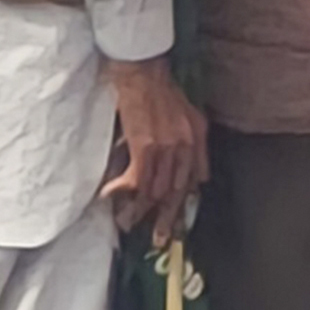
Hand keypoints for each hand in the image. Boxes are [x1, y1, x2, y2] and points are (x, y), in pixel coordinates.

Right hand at [99, 56, 206, 244]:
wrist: (142, 70)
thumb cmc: (161, 89)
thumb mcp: (190, 115)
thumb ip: (195, 146)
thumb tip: (200, 178)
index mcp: (197, 138)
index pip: (194, 181)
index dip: (184, 205)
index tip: (177, 224)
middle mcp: (186, 146)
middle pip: (177, 191)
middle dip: (166, 218)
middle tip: (159, 239)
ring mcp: (167, 148)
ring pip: (157, 190)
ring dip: (140, 210)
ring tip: (128, 224)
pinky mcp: (146, 147)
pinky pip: (138, 181)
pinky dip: (124, 192)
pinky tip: (109, 196)